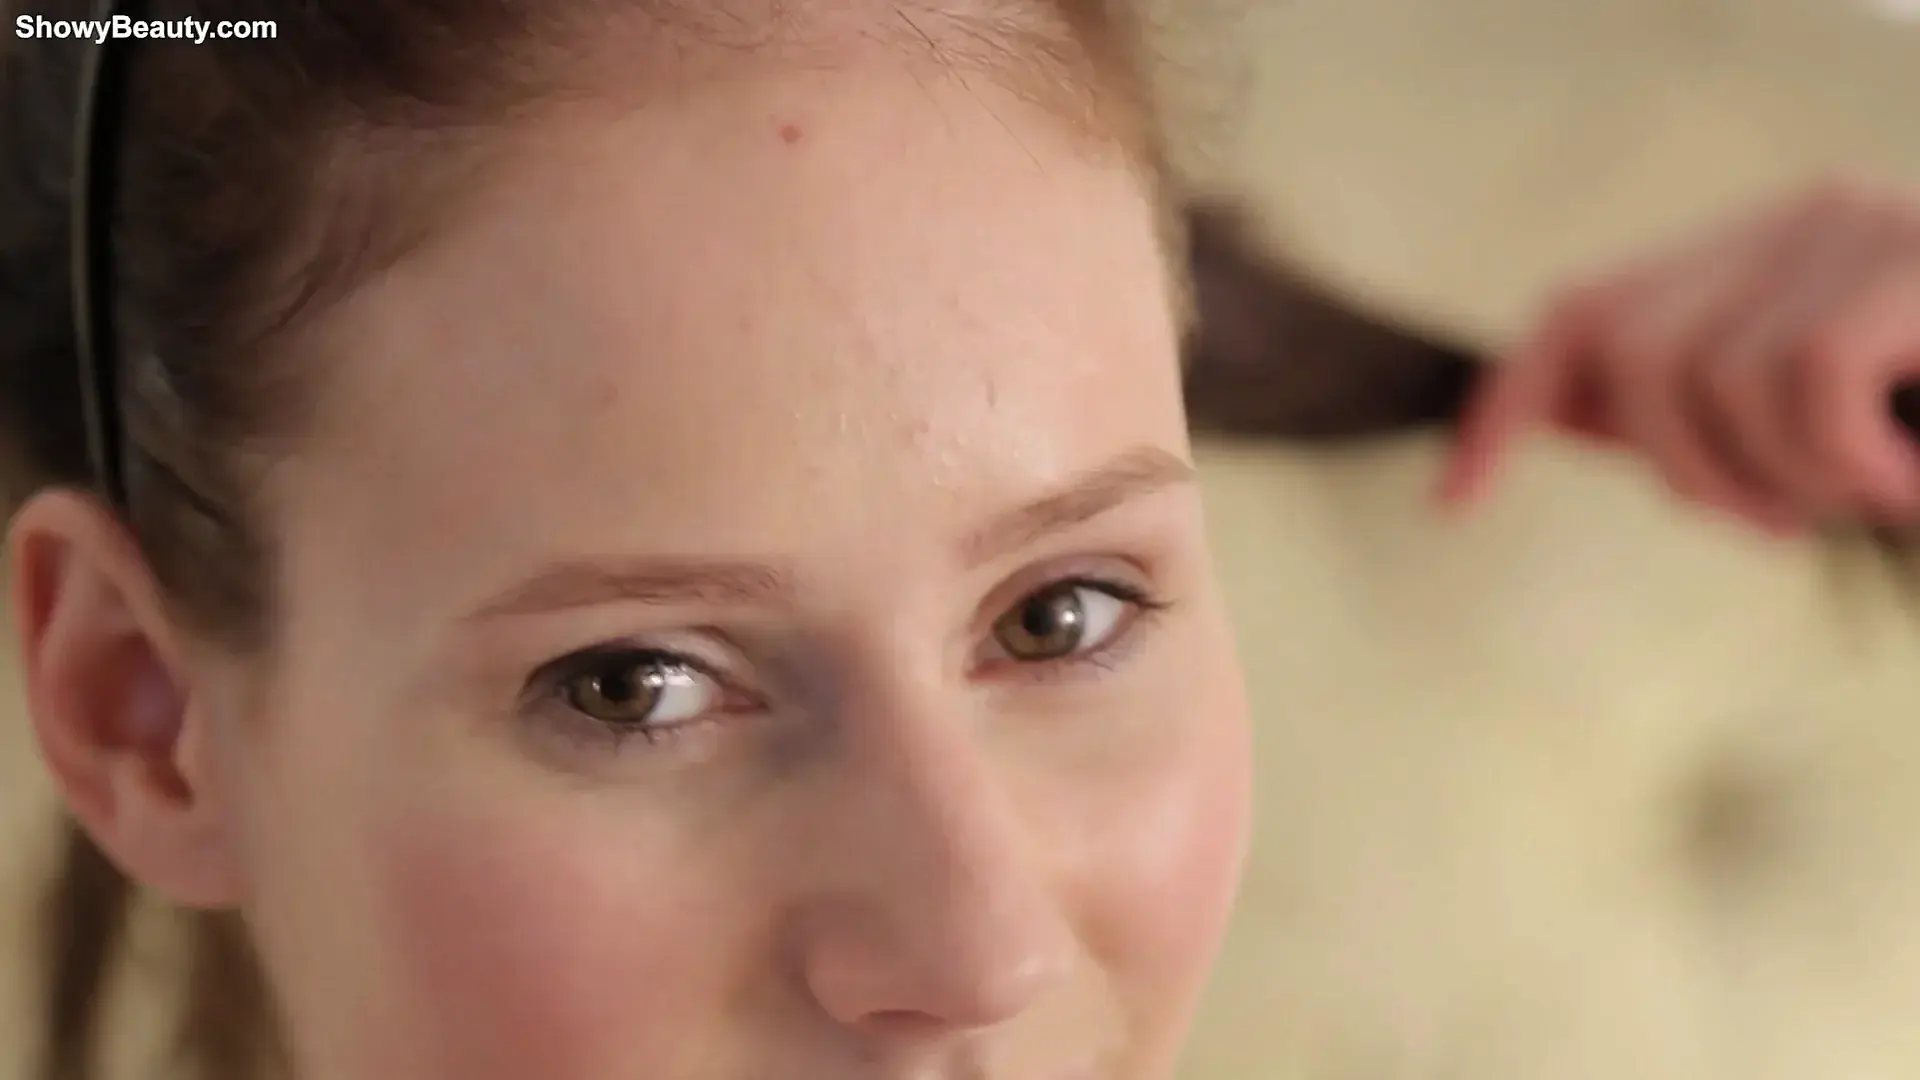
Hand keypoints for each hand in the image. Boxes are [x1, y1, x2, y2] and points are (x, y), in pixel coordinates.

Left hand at [1439, 176, 1919, 535]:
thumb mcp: (1802, 422)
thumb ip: (1691, 410)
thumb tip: (1560, 415)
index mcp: (1749, 255)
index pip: (1577, 313)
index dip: (1503, 407)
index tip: (1451, 502)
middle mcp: (1793, 219)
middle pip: (1628, 352)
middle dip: (1684, 470)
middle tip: (1775, 525)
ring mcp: (1854, 227)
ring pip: (1718, 377)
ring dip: (1784, 480)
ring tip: (1868, 499)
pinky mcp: (1915, 254)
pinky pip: (1813, 378)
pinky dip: (1846, 462)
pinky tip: (1903, 487)